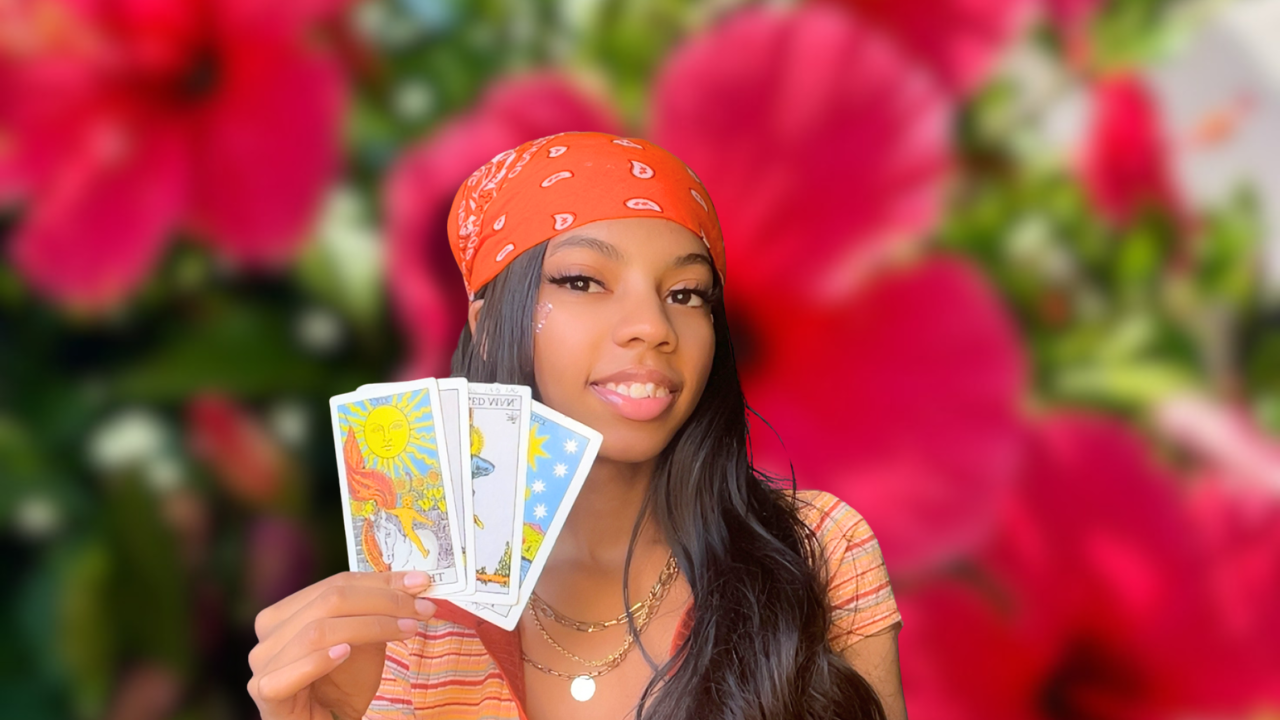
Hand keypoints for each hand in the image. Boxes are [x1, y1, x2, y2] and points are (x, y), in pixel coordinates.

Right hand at [247, 570, 436, 719]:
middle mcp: (269, 632)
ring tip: (407, 630)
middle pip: (329, 601)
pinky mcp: (265, 693)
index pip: (337, 584)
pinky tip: (344, 653)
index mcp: (287, 611)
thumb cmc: (344, 687)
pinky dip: (317, 661)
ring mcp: (263, 662)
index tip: (420, 582)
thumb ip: (378, 611)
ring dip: (368, 627)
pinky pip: (287, 674)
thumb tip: (415, 583)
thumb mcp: (365, 641)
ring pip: (317, 631)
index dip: (381, 581)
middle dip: (383, 601)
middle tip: (422, 608)